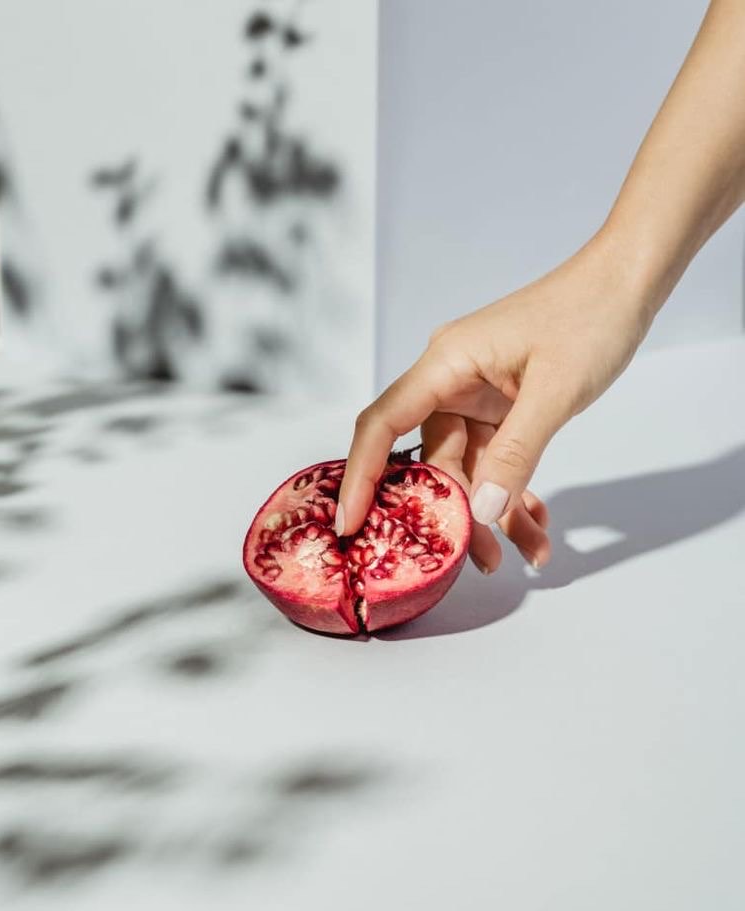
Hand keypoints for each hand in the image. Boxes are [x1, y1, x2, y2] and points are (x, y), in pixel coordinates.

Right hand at [337, 231, 651, 573]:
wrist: (626, 283)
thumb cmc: (590, 316)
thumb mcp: (555, 389)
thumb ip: (517, 452)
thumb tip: (482, 512)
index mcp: (446, 364)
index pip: (383, 425)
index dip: (359, 476)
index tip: (349, 525)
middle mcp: (451, 382)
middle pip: (433, 462)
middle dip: (458, 514)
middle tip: (483, 562)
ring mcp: (477, 397)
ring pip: (470, 470)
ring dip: (498, 513)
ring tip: (530, 552)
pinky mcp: (503, 409)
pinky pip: (497, 461)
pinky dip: (516, 492)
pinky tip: (540, 523)